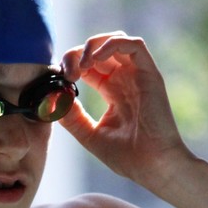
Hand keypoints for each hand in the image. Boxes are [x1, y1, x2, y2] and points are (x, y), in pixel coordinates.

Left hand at [59, 32, 189, 189]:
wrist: (154, 167)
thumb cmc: (128, 157)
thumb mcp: (90, 135)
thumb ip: (72, 117)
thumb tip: (53, 100)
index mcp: (113, 90)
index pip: (89, 65)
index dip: (70, 65)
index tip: (59, 80)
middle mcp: (126, 79)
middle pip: (98, 48)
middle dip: (76, 53)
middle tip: (67, 72)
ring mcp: (139, 76)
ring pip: (116, 39)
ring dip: (93, 46)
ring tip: (81, 66)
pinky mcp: (151, 75)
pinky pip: (134, 45)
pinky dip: (112, 44)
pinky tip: (95, 60)